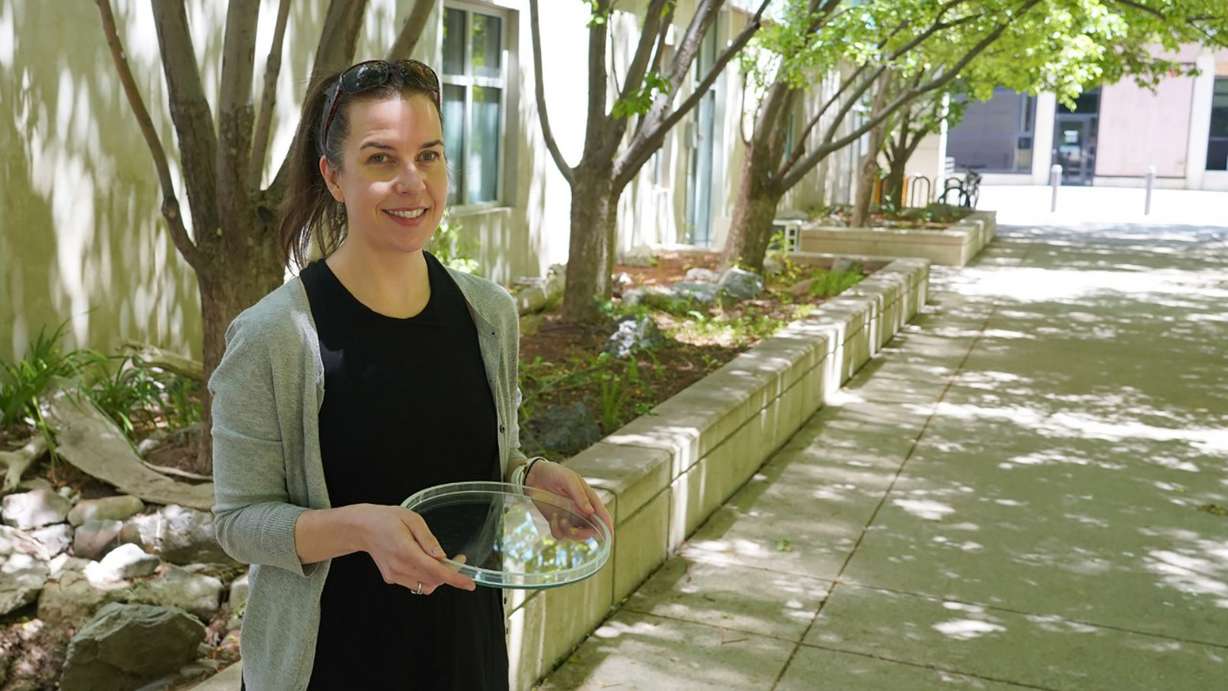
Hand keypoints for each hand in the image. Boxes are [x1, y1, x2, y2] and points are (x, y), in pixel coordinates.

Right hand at [351, 504, 475, 594]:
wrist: (363, 528)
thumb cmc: (387, 519)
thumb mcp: (412, 519)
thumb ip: (428, 539)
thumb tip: (441, 555)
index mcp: (405, 550)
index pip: (434, 570)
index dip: (455, 578)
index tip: (469, 584)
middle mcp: (399, 567)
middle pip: (433, 580)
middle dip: (450, 573)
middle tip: (457, 559)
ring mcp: (394, 575)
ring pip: (426, 586)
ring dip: (438, 577)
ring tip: (438, 560)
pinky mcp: (392, 579)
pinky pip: (416, 584)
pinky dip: (426, 577)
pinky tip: (423, 562)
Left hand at [525, 460, 614, 533]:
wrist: (535, 476)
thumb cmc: (555, 473)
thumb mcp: (569, 479)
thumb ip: (579, 494)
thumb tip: (590, 511)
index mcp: (590, 500)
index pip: (603, 516)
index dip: (608, 528)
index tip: (609, 538)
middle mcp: (582, 511)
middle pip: (590, 530)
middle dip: (583, 534)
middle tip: (572, 529)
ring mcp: (570, 518)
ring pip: (575, 535)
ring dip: (568, 531)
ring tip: (559, 518)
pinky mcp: (558, 522)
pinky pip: (560, 535)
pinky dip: (556, 530)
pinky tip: (553, 518)